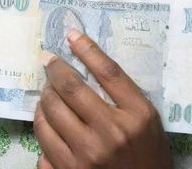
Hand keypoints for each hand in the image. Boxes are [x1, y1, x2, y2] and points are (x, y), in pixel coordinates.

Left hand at [34, 28, 172, 168]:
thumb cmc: (148, 155)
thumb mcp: (147, 121)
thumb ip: (123, 94)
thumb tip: (88, 62)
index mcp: (136, 116)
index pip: (107, 71)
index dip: (87, 48)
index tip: (71, 34)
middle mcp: (109, 134)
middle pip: (70, 89)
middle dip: (54, 70)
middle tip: (49, 63)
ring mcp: (86, 158)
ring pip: (49, 114)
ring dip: (44, 98)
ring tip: (47, 93)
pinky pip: (42, 146)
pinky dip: (43, 130)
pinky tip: (47, 125)